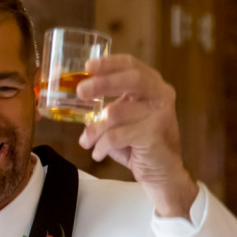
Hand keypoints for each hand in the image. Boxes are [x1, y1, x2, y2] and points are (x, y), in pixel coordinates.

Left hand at [76, 55, 198, 217]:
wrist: (161, 173)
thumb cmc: (138, 145)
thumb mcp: (121, 121)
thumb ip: (104, 108)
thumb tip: (75, 98)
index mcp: (153, 86)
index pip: (132, 65)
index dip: (109, 63)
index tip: (87, 66)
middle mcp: (161, 95)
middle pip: (131, 79)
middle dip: (102, 83)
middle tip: (80, 91)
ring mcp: (160, 114)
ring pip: (115, 113)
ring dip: (95, 129)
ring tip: (87, 141)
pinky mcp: (154, 134)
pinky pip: (116, 136)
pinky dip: (102, 146)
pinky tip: (98, 154)